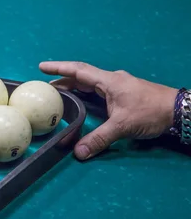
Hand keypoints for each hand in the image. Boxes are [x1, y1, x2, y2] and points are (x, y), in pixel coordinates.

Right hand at [40, 61, 177, 159]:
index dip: (59, 68)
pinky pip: (99, 90)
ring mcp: (119, 86)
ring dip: (74, 86)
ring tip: (59, 94)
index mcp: (109, 81)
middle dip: (62, 80)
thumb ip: (99, 138)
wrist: (179, 111)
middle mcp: (112, 80)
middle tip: (45, 87)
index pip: (78, 71)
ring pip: (91, 83)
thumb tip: (78, 152)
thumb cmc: (151, 112)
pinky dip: (85, 93)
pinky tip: (83, 101)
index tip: (41, 67)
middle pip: (82, 76)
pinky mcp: (125, 94)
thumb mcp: (122, 126)